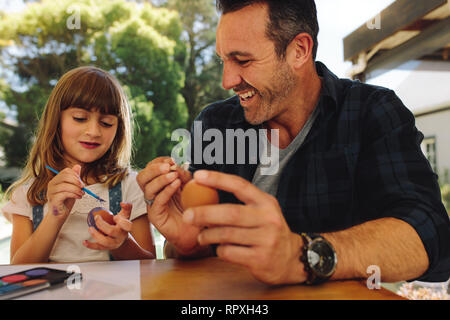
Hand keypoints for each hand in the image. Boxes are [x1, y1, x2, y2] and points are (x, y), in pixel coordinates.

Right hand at [46, 164, 84, 218]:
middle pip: (65, 176)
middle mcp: (52, 184)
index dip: (76, 175)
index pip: (66, 171)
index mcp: (57, 180)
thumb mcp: (73, 188)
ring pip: (65, 186)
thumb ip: (75, 178)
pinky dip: (74, 195)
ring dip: (76, 189)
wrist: (60, 215)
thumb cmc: (66, 202)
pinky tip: (78, 197)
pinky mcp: (53, 199)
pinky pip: (64, 194)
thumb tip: (78, 166)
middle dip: (77, 181)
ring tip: (82, 193)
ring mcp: (51, 192)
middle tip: (83, 187)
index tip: (82, 182)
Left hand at [83, 202, 132, 250]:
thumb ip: (127, 207)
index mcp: (125, 228)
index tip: (115, 217)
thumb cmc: (122, 224)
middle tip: (96, 218)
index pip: (127, 225)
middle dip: (102, 225)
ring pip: (105, 242)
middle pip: (112, 231)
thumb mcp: (125, 215)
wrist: (121, 238)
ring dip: (96, 235)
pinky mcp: (106, 247)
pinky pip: (98, 247)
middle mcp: (120, 236)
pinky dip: (91, 245)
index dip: (121, 221)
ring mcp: (113, 243)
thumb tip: (122, 203)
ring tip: (90, 229)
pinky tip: (85, 242)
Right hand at [136, 157, 201, 254]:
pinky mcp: (155, 216)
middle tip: (168, 166)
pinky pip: (157, 200)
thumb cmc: (192, 209)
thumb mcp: (191, 188)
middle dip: (154, 169)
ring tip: (174, 175)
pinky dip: (166, 190)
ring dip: (161, 179)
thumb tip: (177, 166)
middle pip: (142, 177)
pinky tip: (176, 185)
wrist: (194, 232)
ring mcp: (152, 205)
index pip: (149, 169)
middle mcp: (153, 194)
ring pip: (147, 188)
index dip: (158, 162)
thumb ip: (185, 177)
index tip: (171, 160)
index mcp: (158, 185)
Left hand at [182, 170, 305, 284]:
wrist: (291, 260)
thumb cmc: (268, 231)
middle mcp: (267, 219)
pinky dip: (219, 250)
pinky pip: (230, 252)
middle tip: (187, 215)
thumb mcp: (262, 212)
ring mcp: (265, 240)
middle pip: (230, 213)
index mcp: (265, 202)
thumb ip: (241, 203)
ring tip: (200, 236)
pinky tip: (219, 249)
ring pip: (227, 235)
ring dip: (208, 235)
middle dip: (205, 213)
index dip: (218, 179)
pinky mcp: (260, 259)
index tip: (198, 176)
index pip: (240, 186)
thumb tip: (205, 193)